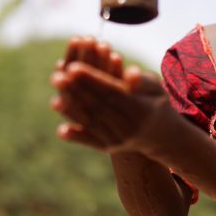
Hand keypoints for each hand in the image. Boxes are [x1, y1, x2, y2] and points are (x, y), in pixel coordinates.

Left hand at [50, 36, 168, 153]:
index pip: (111, 92)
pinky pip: (90, 140)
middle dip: (76, 92)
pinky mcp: (110, 148)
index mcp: (141, 110)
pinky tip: (61, 129)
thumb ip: (143, 81)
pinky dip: (76, 136)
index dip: (92, 80)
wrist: (161, 135)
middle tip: (56, 77)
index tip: (73, 67)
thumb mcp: (156, 89)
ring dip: (70, 109)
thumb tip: (130, 74)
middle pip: (97, 106)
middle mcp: (129, 128)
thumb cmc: (156, 103)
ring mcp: (119, 140)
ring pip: (91, 122)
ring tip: (55, 98)